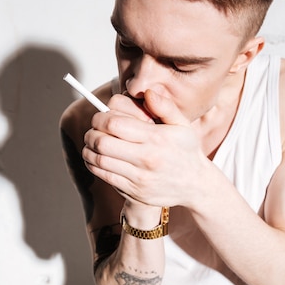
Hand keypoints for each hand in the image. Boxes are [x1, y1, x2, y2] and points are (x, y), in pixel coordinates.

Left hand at [82, 90, 206, 207]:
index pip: (114, 124)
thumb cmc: (186, 151)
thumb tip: (148, 93)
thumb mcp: (183, 125)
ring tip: (92, 144)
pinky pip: (105, 176)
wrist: (195, 186)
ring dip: (88, 150)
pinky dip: (94, 165)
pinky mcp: (134, 191)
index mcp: (156, 139)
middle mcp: (147, 159)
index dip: (100, 118)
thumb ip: (165, 107)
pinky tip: (96, 159)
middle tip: (92, 131)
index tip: (99, 117)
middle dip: (91, 134)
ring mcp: (139, 178)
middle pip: (102, 142)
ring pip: (100, 161)